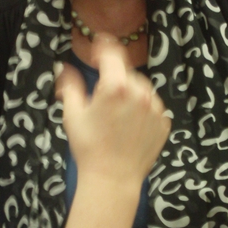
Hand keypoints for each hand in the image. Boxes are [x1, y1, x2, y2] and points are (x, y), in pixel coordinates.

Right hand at [58, 34, 169, 187]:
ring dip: (129, 95)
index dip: (102, 48)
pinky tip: (128, 127)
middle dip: (114, 80)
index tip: (97, 50)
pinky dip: (142, 111)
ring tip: (116, 117)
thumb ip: (70, 85)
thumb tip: (63, 68)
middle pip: (126, 74)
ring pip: (141, 90)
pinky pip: (152, 108)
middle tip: (101, 99)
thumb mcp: (73, 114)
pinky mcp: (164, 123)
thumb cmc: (89, 148)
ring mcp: (155, 108)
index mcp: (116, 86)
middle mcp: (140, 93)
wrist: (112, 179)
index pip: (111, 53)